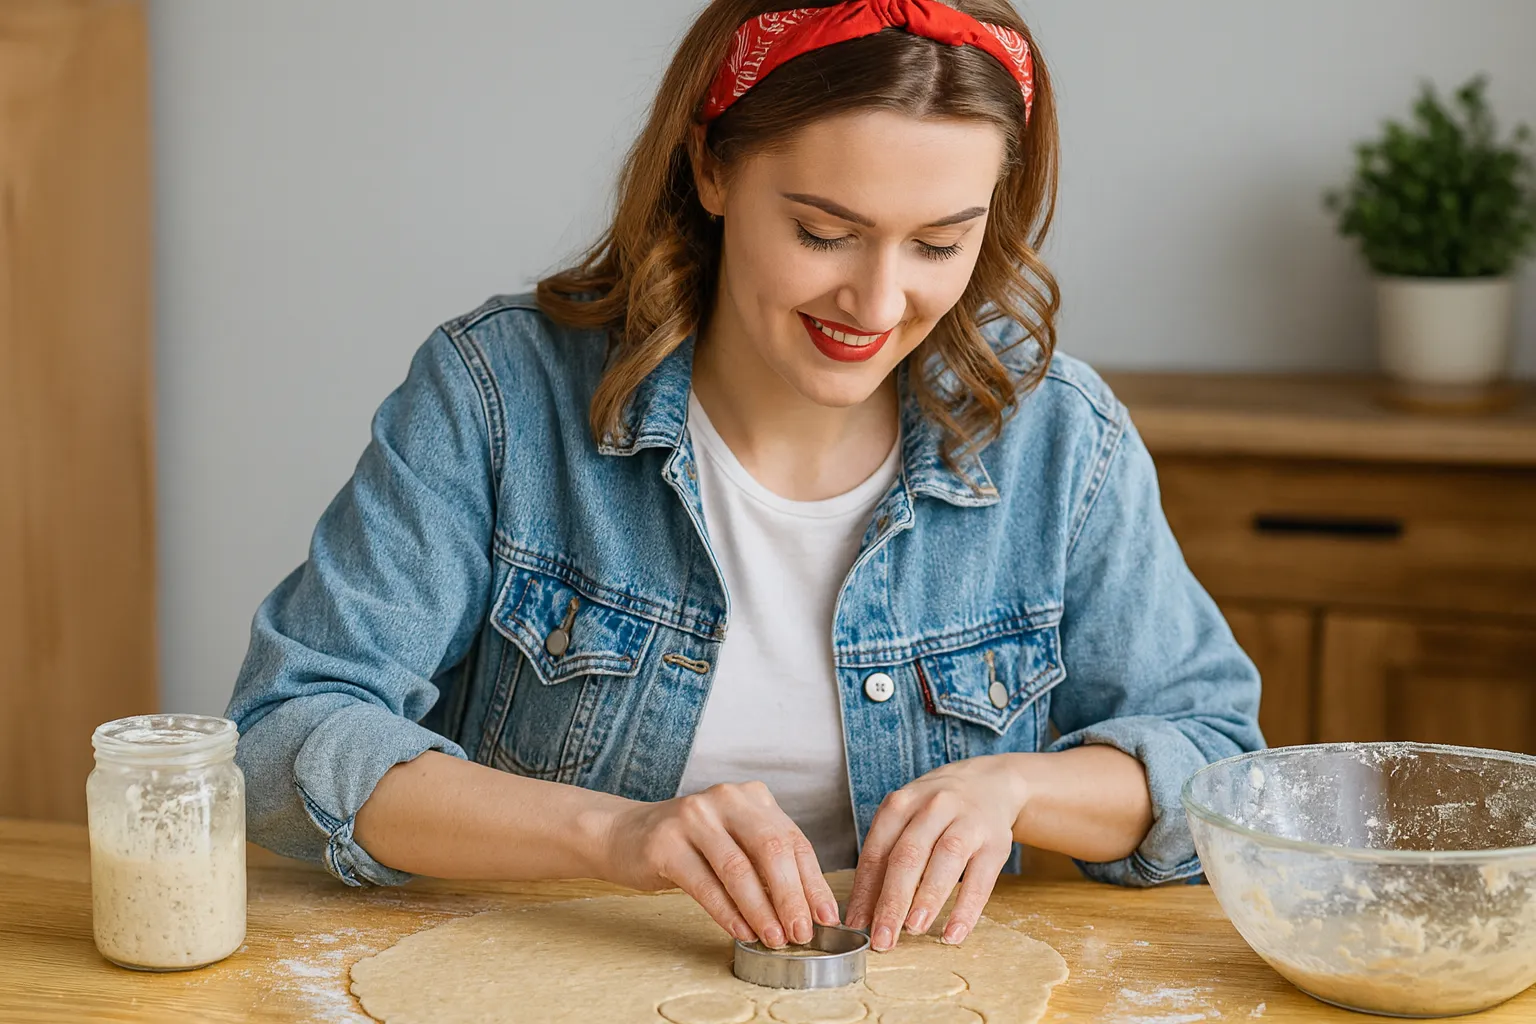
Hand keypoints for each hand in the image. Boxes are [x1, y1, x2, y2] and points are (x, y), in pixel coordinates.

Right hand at [599, 781, 839, 946]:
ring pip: (738, 868)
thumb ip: (768, 867)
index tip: (827, 918)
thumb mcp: (736, 843)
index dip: (813, 883)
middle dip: (791, 897)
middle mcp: (726, 799)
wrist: (627, 836)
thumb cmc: (692, 847)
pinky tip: (741, 932)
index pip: (794, 841)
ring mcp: (694, 816)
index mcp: (753, 797)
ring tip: (775, 939)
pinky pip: (704, 883)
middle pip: (771, 849)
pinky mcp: (665, 842)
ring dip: (761, 910)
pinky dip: (727, 912)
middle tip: (802, 933)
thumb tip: (808, 912)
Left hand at [844, 755, 1027, 950]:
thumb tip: (864, 912)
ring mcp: (967, 822)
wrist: (989, 784)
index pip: (877, 851)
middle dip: (892, 901)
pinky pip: (980, 879)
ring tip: (913, 929)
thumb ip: (886, 859)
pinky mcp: (996, 842)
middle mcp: (933, 808)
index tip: (856, 923)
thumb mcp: (906, 819)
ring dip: (927, 899)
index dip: (865, 891)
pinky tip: (953, 933)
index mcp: (901, 804)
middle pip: (908, 856)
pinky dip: (966, 909)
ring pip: (944, 860)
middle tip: (882, 938)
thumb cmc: (936, 811)